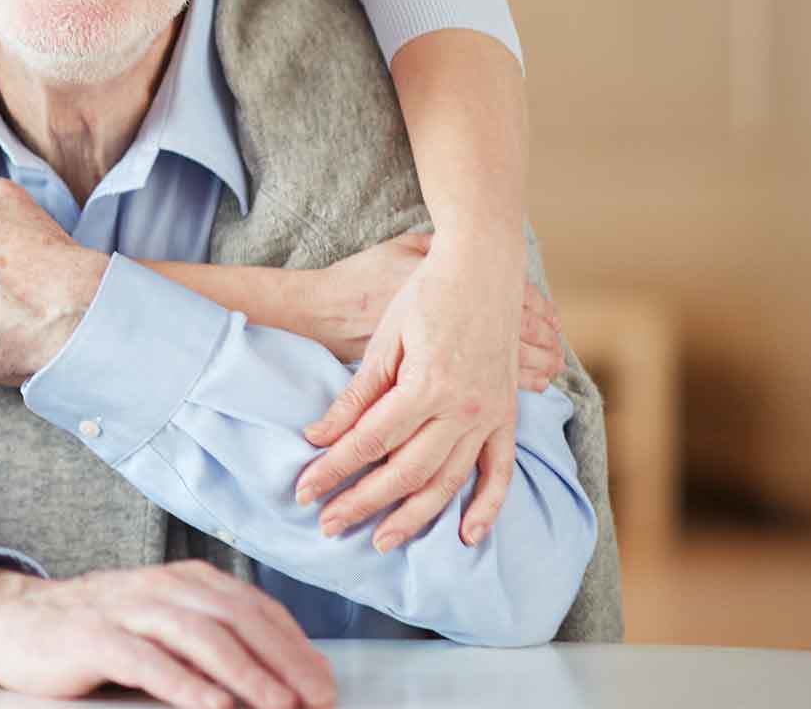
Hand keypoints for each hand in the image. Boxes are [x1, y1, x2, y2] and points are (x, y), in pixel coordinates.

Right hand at [0, 562, 334, 707]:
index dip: (295, 645)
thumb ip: (208, 639)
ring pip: (197, 634)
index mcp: (183, 580)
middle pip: (235, 618)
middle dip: (284, 661)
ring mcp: (124, 608)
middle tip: (317, 699)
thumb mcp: (159, 624)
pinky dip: (183, 683)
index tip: (325, 682)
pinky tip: (212, 706)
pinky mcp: (91, 636)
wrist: (12, 621)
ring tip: (279, 705)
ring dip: (246, 673)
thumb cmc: (96, 631)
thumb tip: (276, 676)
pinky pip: (145, 659)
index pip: (254, 607)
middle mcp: (159, 586)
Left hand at [296, 232, 531, 549]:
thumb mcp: (385, 341)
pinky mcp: (505, 415)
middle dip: (363, 503)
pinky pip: (501, 471)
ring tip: (383, 541)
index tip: (304, 491)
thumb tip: (318, 438)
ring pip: (449, 480)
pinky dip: (487, 506)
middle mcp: (463, 408)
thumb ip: (356, 396)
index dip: (333, 469)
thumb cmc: (426, 296)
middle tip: (329, 526)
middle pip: (405, 471)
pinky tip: (467, 536)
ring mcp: (489, 415)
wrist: (482, 268)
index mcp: (427, 386)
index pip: (369, 442)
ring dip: (415, 516)